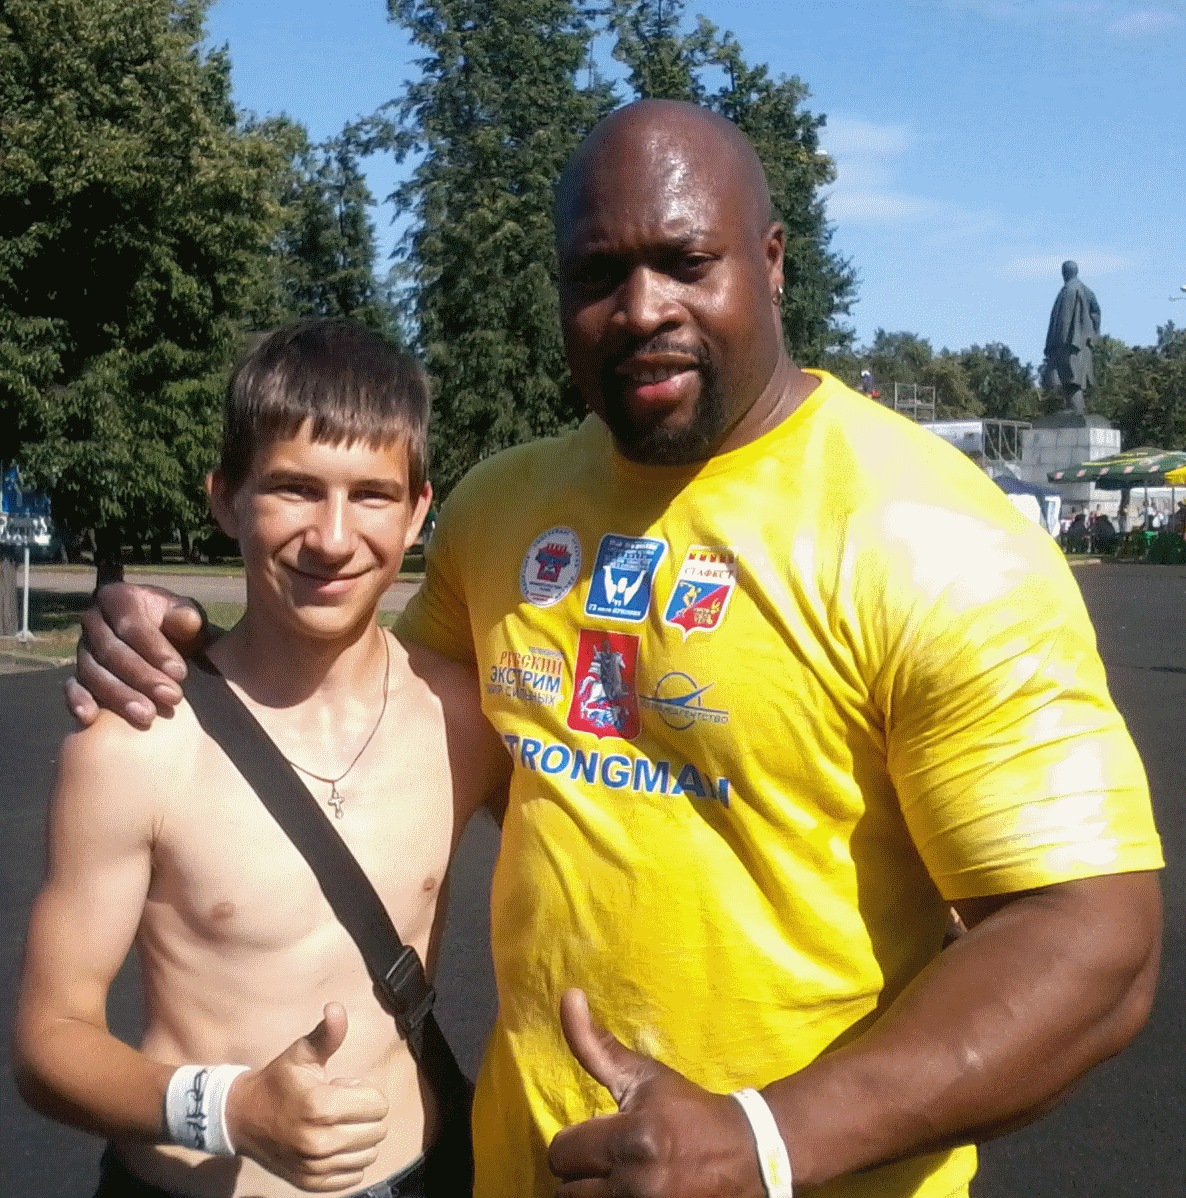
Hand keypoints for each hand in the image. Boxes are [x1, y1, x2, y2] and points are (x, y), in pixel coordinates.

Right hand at [66, 583, 208, 727]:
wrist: (166, 643)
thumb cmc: (178, 627)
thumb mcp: (188, 618)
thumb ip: (187, 618)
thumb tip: (187, 620)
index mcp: (118, 598)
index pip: (132, 624)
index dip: (155, 649)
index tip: (180, 673)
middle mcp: (94, 620)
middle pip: (112, 651)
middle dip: (142, 677)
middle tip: (172, 698)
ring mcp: (83, 648)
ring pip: (94, 672)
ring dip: (120, 696)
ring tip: (148, 716)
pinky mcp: (77, 673)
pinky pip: (72, 687)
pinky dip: (78, 701)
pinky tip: (90, 717)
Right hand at [226, 1003, 389, 1191]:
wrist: (242, 1118)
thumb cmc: (278, 1081)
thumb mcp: (302, 1053)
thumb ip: (327, 1034)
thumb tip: (337, 1007)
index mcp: (322, 1107)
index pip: (378, 1104)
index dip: (364, 1091)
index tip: (341, 1087)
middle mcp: (321, 1142)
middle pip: (378, 1130)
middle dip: (364, 1113)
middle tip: (339, 1105)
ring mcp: (316, 1167)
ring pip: (369, 1154)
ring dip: (359, 1137)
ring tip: (333, 1123)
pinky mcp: (311, 1184)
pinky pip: (355, 1176)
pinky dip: (349, 1160)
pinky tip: (331, 1143)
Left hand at [548, 989, 763, 1197]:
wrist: (752, 1154)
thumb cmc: (691, 1110)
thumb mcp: (646, 1076)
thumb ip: (597, 1045)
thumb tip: (568, 996)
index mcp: (633, 1138)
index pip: (561, 1152)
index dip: (576, 1142)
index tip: (599, 1136)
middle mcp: (638, 1183)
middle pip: (567, 1190)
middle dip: (583, 1172)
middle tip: (610, 1161)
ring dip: (597, 1194)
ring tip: (619, 1179)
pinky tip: (635, 1192)